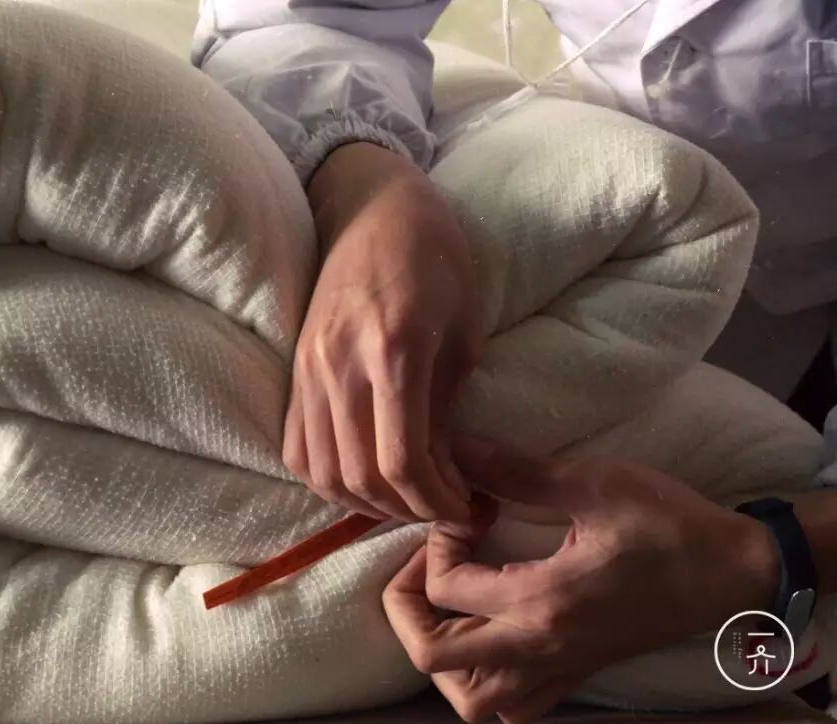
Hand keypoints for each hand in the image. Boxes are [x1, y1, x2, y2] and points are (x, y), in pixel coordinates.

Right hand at [284, 143, 480, 522]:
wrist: (373, 207)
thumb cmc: (436, 259)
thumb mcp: (464, 331)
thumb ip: (447, 407)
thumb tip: (442, 473)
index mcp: (394, 352)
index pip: (402, 461)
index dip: (437, 503)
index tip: (468, 507)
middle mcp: (340, 366)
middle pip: (361, 477)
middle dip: (408, 510)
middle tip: (444, 507)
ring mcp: (309, 370)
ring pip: (323, 473)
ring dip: (367, 503)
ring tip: (406, 497)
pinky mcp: (294, 370)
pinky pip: (297, 449)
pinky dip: (328, 480)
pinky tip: (364, 478)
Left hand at [382, 439, 777, 722]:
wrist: (734, 572)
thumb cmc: (669, 525)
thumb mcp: (594, 483)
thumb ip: (517, 470)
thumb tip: (457, 446)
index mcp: (541, 601)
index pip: (443, 587)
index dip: (436, 541)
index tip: (468, 507)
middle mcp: (541, 647)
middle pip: (434, 657)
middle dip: (409, 607)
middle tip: (427, 562)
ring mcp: (558, 668)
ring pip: (470, 697)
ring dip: (443, 654)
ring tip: (451, 603)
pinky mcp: (577, 674)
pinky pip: (513, 705)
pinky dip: (485, 680)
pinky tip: (491, 632)